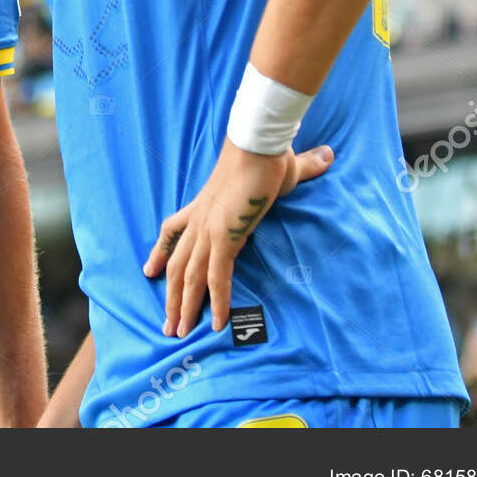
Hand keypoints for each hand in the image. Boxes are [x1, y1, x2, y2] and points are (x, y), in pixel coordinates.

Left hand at [143, 139, 332, 337]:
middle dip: (170, 296)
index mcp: (203, 204)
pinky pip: (217, 278)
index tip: (149, 270)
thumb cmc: (267, 152)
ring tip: (178, 333)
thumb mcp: (282, 166)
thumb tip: (327, 155)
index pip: (172, 230)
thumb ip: (304, 166)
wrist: (260, 143)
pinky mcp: (225, 237)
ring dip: (183, 307)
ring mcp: (209, 229)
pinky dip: (217, 302)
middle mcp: (199, 220)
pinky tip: (217, 324)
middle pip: (176, 264)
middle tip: (167, 324)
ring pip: (189, 277)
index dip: (160, 251)